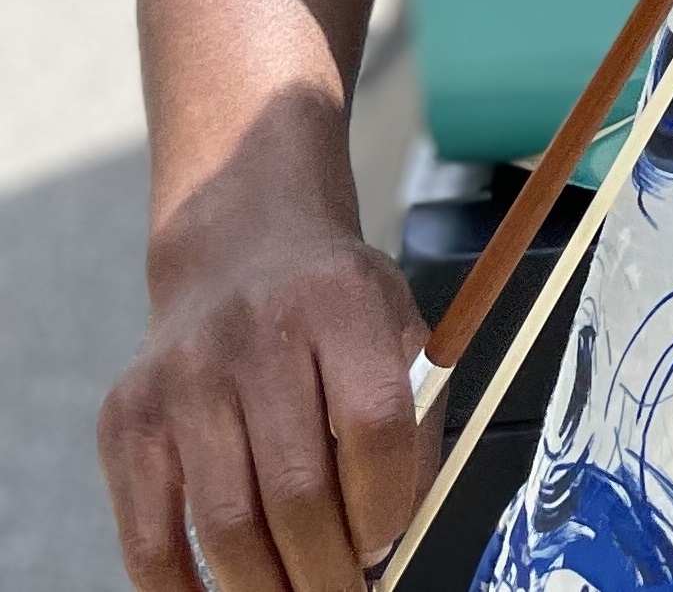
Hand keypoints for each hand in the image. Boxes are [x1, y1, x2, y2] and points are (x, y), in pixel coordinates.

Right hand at [101, 202, 432, 591]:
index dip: (385, 503)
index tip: (386, 543)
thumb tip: (389, 545)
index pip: (374, 422)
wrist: (238, 250)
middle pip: (297, 488)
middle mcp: (258, 333)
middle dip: (326, 570)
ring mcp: (183, 378)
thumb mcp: (396, 329)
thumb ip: (411, 427)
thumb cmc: (331, 309)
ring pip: (227, 526)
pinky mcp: (127, 420)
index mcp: (341, 302)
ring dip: (266, 589)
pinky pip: (149, 539)